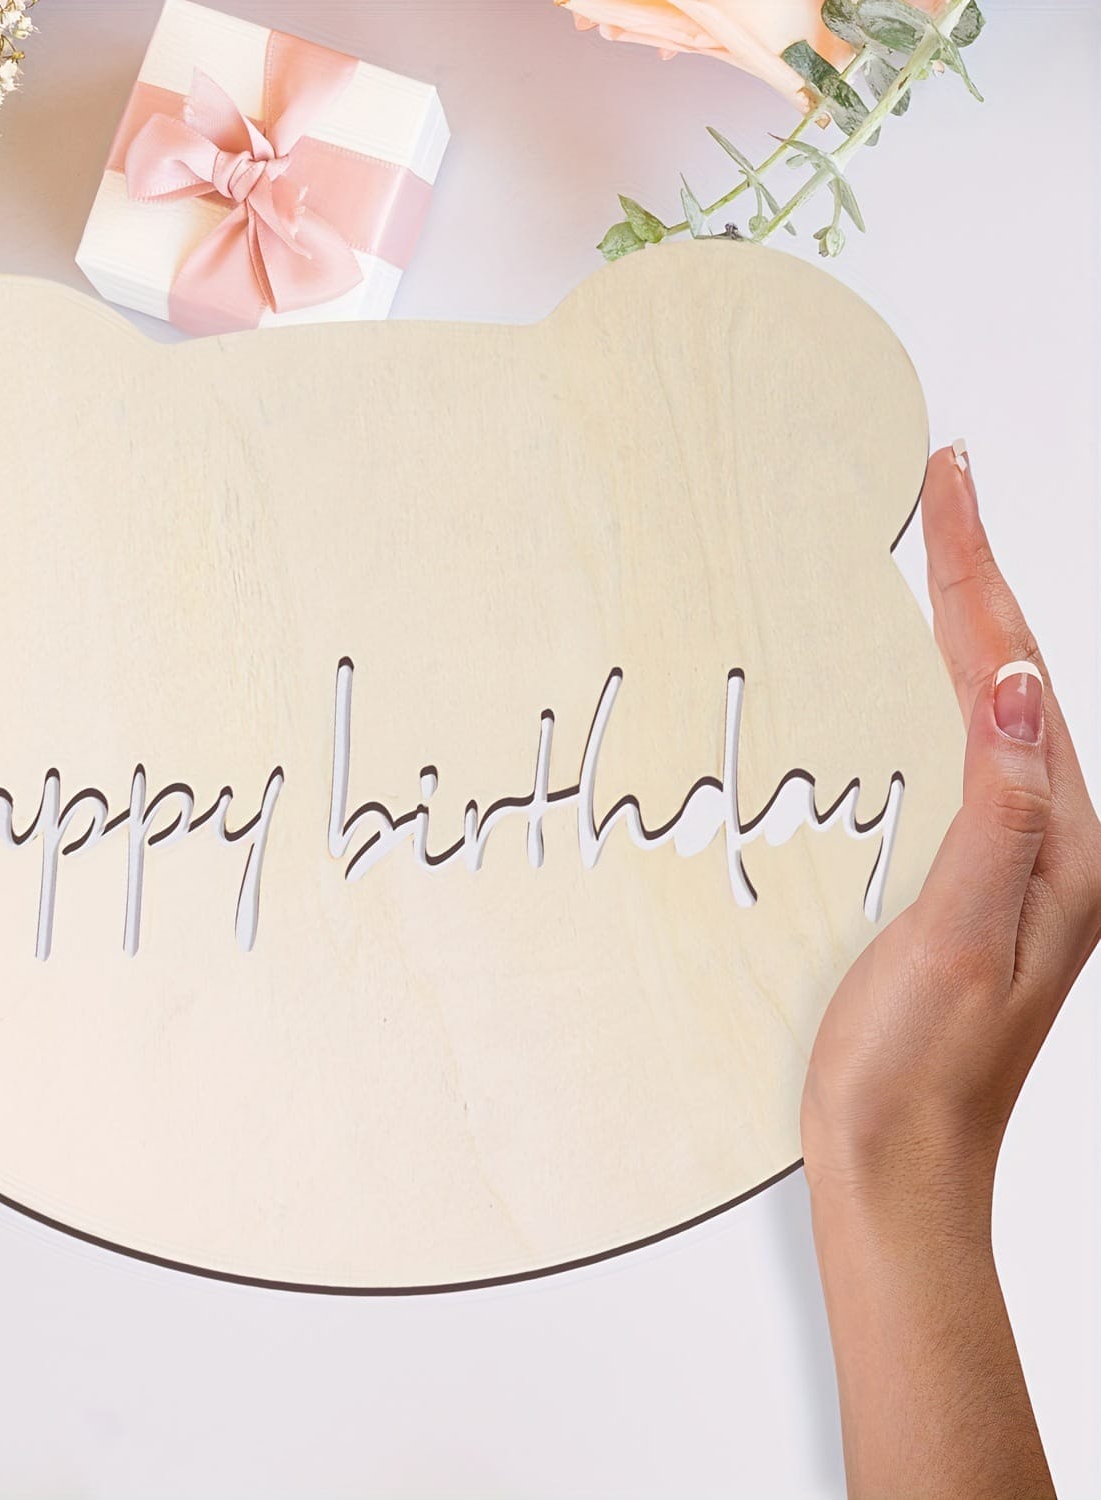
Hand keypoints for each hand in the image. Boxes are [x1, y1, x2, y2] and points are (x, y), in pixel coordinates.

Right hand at [801, 442, 1100, 1498]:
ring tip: (937, 557)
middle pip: (1012, 678)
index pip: (1013, 677)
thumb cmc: (917, 1072)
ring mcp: (1014, 863)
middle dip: (976, 574)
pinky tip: (918, 684)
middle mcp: (1052, 844)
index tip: (946, 483)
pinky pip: (956, 759)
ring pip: (987, 712)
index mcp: (1062, 847)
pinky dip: (934, 695)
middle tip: (943, 487)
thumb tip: (1013, 686)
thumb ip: (996, 812)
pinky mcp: (969, 882)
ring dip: (960, 626)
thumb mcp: (957, 937)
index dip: (975, 573)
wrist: (901, 1169)